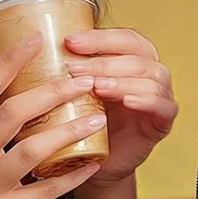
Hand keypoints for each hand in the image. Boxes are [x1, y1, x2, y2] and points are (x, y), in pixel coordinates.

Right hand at [0, 34, 107, 198]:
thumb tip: (14, 96)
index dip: (9, 61)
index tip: (36, 39)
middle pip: (12, 113)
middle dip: (50, 91)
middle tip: (81, 78)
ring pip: (32, 150)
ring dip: (68, 131)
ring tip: (96, 118)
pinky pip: (44, 193)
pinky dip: (72, 177)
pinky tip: (92, 164)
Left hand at [63, 27, 176, 185]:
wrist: (90, 160)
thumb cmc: (83, 120)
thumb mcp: (74, 89)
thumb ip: (69, 68)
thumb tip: (34, 44)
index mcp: (132, 58)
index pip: (124, 39)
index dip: (100, 38)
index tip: (70, 41)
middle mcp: (150, 73)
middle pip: (136, 57)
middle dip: (103, 61)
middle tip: (74, 68)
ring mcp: (160, 96)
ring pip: (150, 79)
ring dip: (121, 81)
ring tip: (96, 87)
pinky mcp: (163, 121)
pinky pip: (163, 105)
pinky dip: (146, 100)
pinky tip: (127, 102)